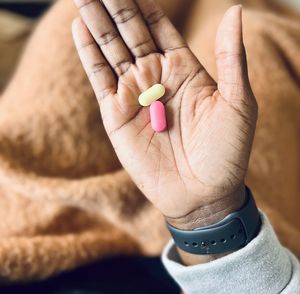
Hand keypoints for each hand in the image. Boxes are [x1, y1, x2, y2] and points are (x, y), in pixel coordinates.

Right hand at [72, 1, 256, 229]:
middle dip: (114, 6)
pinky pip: (100, 79)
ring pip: (111, 50)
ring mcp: (134, 96)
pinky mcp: (117, 116)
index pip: (158, 26)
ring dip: (97, 22)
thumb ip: (232, 57)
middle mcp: (156, 79)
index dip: (143, 3)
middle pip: (129, 32)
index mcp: (184, 70)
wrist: (202, 193)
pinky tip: (80, 29)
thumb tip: (235, 10)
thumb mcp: (237, 101)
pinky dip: (89, 54)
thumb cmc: (225, 151)